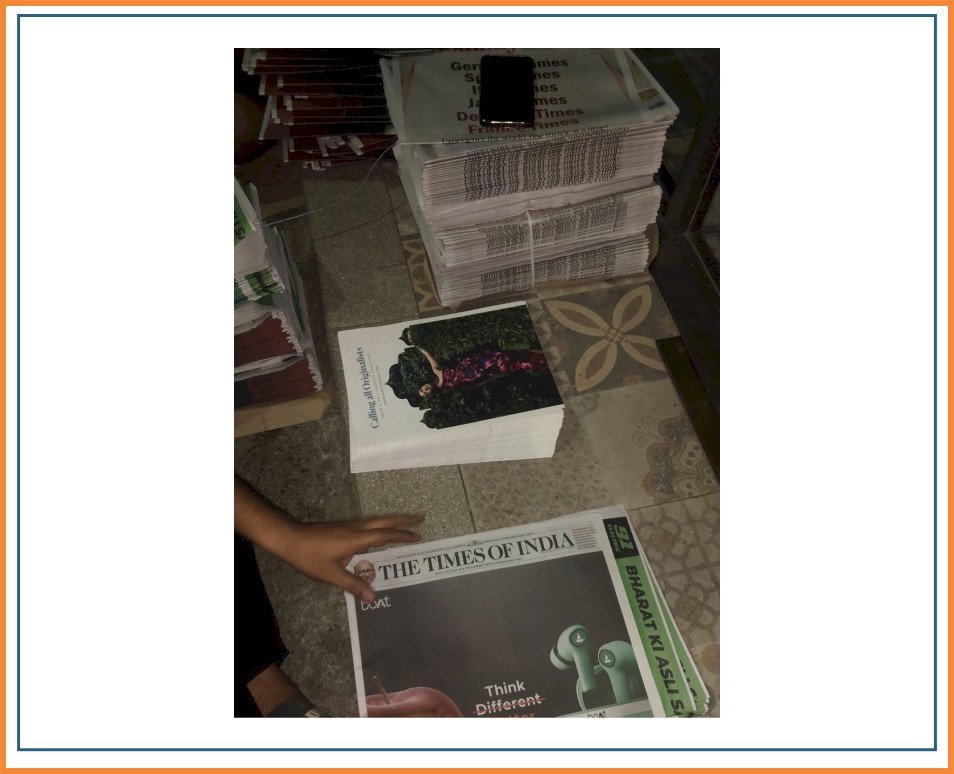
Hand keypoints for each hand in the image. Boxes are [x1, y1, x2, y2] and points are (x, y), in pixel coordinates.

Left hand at [277, 515, 423, 602]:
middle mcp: (355, 529)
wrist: (289, 538)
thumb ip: (352, 585)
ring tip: (405, 523)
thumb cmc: (309, 557)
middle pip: (384, 521)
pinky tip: (378, 532)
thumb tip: (373, 597)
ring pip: (376, 520)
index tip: (418, 536)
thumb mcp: (331, 575)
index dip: (402, 536)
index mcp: (356, 539)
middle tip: (421, 517)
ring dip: (392, 520)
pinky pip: (368, 524)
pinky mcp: (341, 527)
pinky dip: (380, 525)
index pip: (384, 535)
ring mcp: (348, 526)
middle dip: (403, 520)